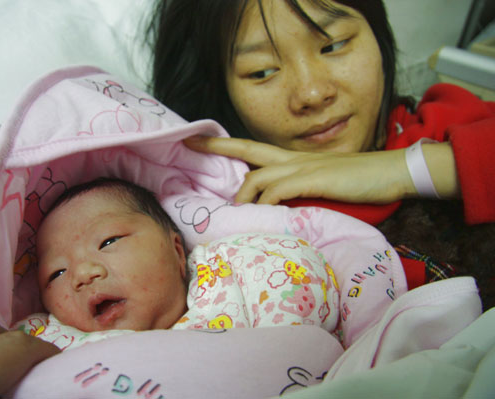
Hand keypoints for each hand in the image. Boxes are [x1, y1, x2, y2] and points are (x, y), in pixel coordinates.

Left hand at [184, 135, 416, 203]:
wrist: (393, 173)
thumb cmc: (361, 182)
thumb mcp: (323, 187)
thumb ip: (300, 194)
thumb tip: (278, 210)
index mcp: (295, 160)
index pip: (254, 148)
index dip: (226, 144)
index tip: (200, 140)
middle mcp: (294, 160)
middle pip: (248, 148)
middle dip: (217, 146)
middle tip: (189, 144)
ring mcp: (305, 168)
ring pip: (260, 176)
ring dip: (244, 195)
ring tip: (236, 213)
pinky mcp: (315, 179)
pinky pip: (280, 190)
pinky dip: (267, 202)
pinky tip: (263, 213)